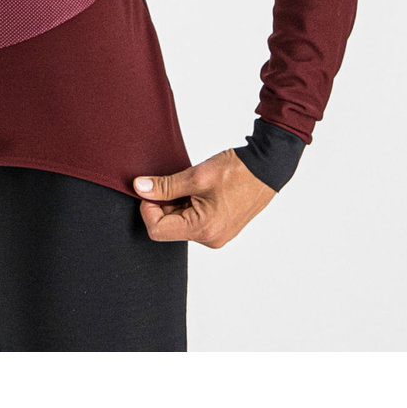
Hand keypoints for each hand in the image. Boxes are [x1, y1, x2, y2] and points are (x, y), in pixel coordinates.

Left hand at [132, 148, 275, 247]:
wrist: (267, 168)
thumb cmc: (236, 172)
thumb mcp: (196, 176)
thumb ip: (165, 186)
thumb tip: (140, 188)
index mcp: (203, 230)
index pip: (157, 230)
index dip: (148, 208)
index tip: (151, 188)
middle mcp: (210, 239)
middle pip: (168, 227)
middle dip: (163, 204)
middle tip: (173, 182)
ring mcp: (216, 235)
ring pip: (180, 223)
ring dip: (176, 203)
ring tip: (190, 184)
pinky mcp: (220, 228)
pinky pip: (194, 221)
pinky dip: (188, 205)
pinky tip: (198, 189)